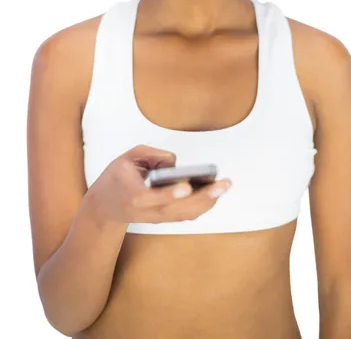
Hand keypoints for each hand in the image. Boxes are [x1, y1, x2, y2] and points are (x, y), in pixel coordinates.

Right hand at [90, 144, 231, 224]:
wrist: (105, 207)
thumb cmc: (116, 178)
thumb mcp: (127, 158)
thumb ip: (151, 154)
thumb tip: (175, 162)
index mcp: (133, 196)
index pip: (152, 198)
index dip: (170, 193)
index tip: (187, 186)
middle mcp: (147, 211)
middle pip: (177, 209)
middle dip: (203, 198)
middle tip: (222, 185)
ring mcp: (157, 218)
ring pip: (185, 215)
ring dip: (207, 202)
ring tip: (224, 186)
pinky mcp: (164, 219)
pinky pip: (186, 215)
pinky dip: (203, 205)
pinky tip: (215, 193)